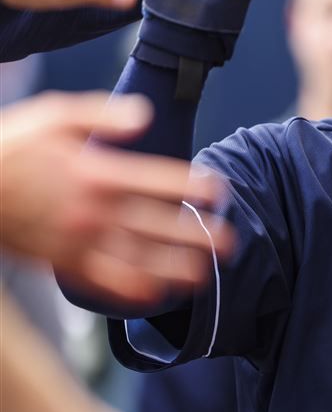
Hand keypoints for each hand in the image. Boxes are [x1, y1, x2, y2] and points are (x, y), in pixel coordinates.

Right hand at [0, 91, 231, 304]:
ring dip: (172, 268)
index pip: (159, 180)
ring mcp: (75, 238)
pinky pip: (99, 279)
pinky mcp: (57, 259)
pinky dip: (127, 289)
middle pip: (156, 224)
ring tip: (204, 275)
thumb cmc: (9, 144)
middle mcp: (92, 208)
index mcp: (97, 172)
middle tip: (230, 243)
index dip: (193, 187)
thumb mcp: (53, 115)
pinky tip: (153, 296)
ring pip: (135, 257)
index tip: (221, 193)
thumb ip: (102, 117)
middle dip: (196, 235)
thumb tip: (145, 116)